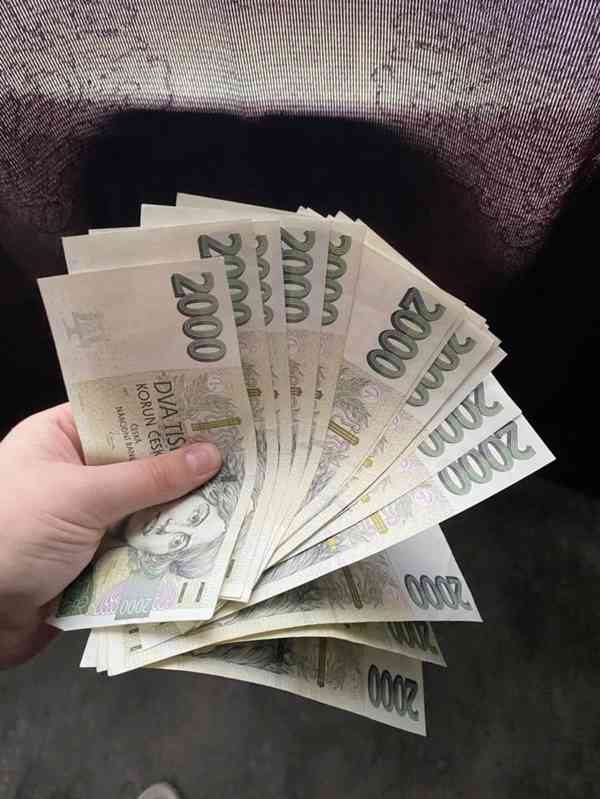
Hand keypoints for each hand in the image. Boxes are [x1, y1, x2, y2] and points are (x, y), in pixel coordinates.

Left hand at [0, 404, 221, 666]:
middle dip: (182, 463)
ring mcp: (87, 515)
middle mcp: (76, 472)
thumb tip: (208, 455)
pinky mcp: (97, 555)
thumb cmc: (11, 536)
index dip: (166, 412)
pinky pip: (141, 541)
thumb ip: (148, 478)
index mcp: (60, 438)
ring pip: (146, 503)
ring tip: (236, 493)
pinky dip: (167, 542)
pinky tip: (209, 536)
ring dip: (180, 507)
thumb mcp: (81, 497)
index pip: (122, 412)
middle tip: (238, 453)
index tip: (215, 409)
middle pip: (140, 460)